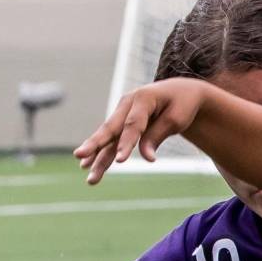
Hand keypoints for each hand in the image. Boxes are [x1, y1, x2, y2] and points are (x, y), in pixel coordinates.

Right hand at [73, 78, 207, 184]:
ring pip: (108, 136)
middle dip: (96, 144)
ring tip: (84, 169)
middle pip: (111, 127)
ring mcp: (122, 112)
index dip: (126, 143)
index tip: (120, 161)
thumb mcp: (177, 118)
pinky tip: (87, 165)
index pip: (133, 124)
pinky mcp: (121, 122)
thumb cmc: (181, 104)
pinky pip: (110, 139)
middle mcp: (127, 103)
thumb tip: (147, 158)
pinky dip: (100, 152)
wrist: (180, 91)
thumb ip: (158, 135)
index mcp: (143, 98)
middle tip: (80, 155)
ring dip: (95, 154)